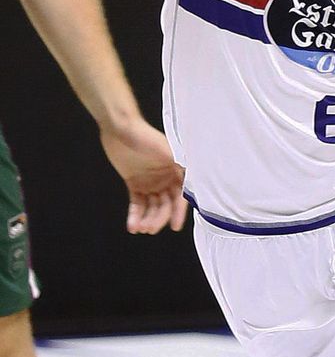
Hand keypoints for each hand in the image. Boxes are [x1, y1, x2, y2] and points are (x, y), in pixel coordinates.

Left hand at [100, 119, 187, 234]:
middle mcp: (166, 178)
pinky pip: (137, 203)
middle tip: (150, 228)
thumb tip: (194, 182)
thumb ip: (180, 165)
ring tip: (139, 228)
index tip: (174, 225)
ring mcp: (150, 182)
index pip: (180, 196)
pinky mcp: (134, 183)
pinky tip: (132, 225)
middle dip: (159, 218)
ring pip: (151, 206)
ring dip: (147, 219)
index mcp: (177, 171)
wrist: (119, 128)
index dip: (178, 212)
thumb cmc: (144, 136)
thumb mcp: (166, 150)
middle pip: (165, 204)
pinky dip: (135, 215)